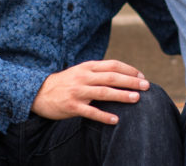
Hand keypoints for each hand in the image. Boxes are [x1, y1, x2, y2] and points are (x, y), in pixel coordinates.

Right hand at [31, 59, 149, 123]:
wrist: (39, 92)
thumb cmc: (65, 83)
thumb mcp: (80, 72)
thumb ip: (98, 72)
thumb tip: (122, 75)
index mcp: (87, 67)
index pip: (112, 65)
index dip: (129, 69)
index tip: (142, 76)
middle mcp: (83, 77)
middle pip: (111, 77)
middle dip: (131, 81)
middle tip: (146, 86)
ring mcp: (78, 92)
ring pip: (103, 92)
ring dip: (121, 95)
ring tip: (136, 99)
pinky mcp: (72, 106)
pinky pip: (90, 112)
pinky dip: (104, 116)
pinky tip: (116, 120)